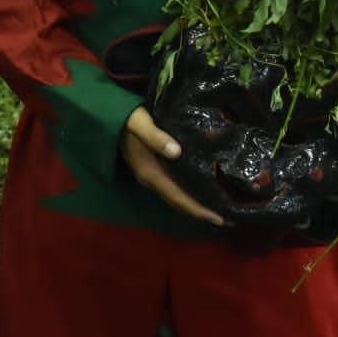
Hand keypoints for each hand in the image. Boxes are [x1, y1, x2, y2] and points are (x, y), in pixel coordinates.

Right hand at [120, 107, 224, 226]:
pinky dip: (188, 195)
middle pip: (179, 203)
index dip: (198, 209)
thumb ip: (156, 137)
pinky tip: (201, 191)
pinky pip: (173, 189)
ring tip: (220, 208)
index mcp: (150, 172)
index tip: (220, 218)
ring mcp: (151, 177)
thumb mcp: (140, 124)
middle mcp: (151, 180)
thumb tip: (177, 152)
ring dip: (196, 206)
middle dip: (202, 212)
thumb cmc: (127, 119)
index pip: (178, 197)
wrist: (107, 118)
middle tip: (230, 218)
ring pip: (176, 198)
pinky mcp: (152, 170)